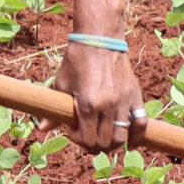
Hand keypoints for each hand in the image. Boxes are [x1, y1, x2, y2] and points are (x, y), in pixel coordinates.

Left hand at [52, 38, 145, 152]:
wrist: (99, 38)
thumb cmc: (77, 60)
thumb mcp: (61, 84)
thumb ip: (54, 111)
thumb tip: (42, 128)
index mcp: (87, 104)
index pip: (87, 140)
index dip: (78, 141)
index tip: (72, 132)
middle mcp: (107, 106)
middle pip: (105, 143)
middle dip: (94, 145)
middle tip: (87, 136)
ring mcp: (123, 101)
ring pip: (122, 137)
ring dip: (113, 143)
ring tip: (105, 138)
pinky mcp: (135, 95)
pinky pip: (141, 123)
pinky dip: (137, 136)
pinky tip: (131, 143)